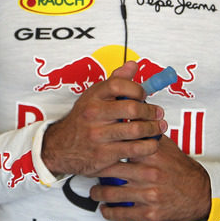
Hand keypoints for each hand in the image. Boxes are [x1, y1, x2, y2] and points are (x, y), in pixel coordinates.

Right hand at [41, 61, 166, 176]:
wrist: (60, 147)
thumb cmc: (81, 119)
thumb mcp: (93, 96)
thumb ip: (115, 80)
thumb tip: (133, 65)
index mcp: (92, 97)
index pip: (118, 85)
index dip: (136, 89)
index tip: (143, 94)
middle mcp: (94, 114)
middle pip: (131, 108)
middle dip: (151, 111)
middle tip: (158, 113)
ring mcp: (98, 135)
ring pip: (136, 130)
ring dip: (154, 129)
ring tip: (158, 127)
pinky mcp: (104, 155)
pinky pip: (134, 150)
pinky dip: (148, 146)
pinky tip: (151, 143)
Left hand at [90, 134, 210, 220]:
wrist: (201, 193)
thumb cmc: (181, 169)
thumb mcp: (166, 146)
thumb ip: (147, 133)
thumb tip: (130, 114)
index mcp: (150, 154)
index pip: (119, 146)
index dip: (103, 147)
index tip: (93, 147)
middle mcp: (149, 173)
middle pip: (111, 169)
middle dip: (97, 171)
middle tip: (90, 170)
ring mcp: (149, 194)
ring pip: (112, 193)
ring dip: (99, 193)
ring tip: (94, 192)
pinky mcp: (150, 213)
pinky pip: (123, 213)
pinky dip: (110, 212)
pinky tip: (105, 209)